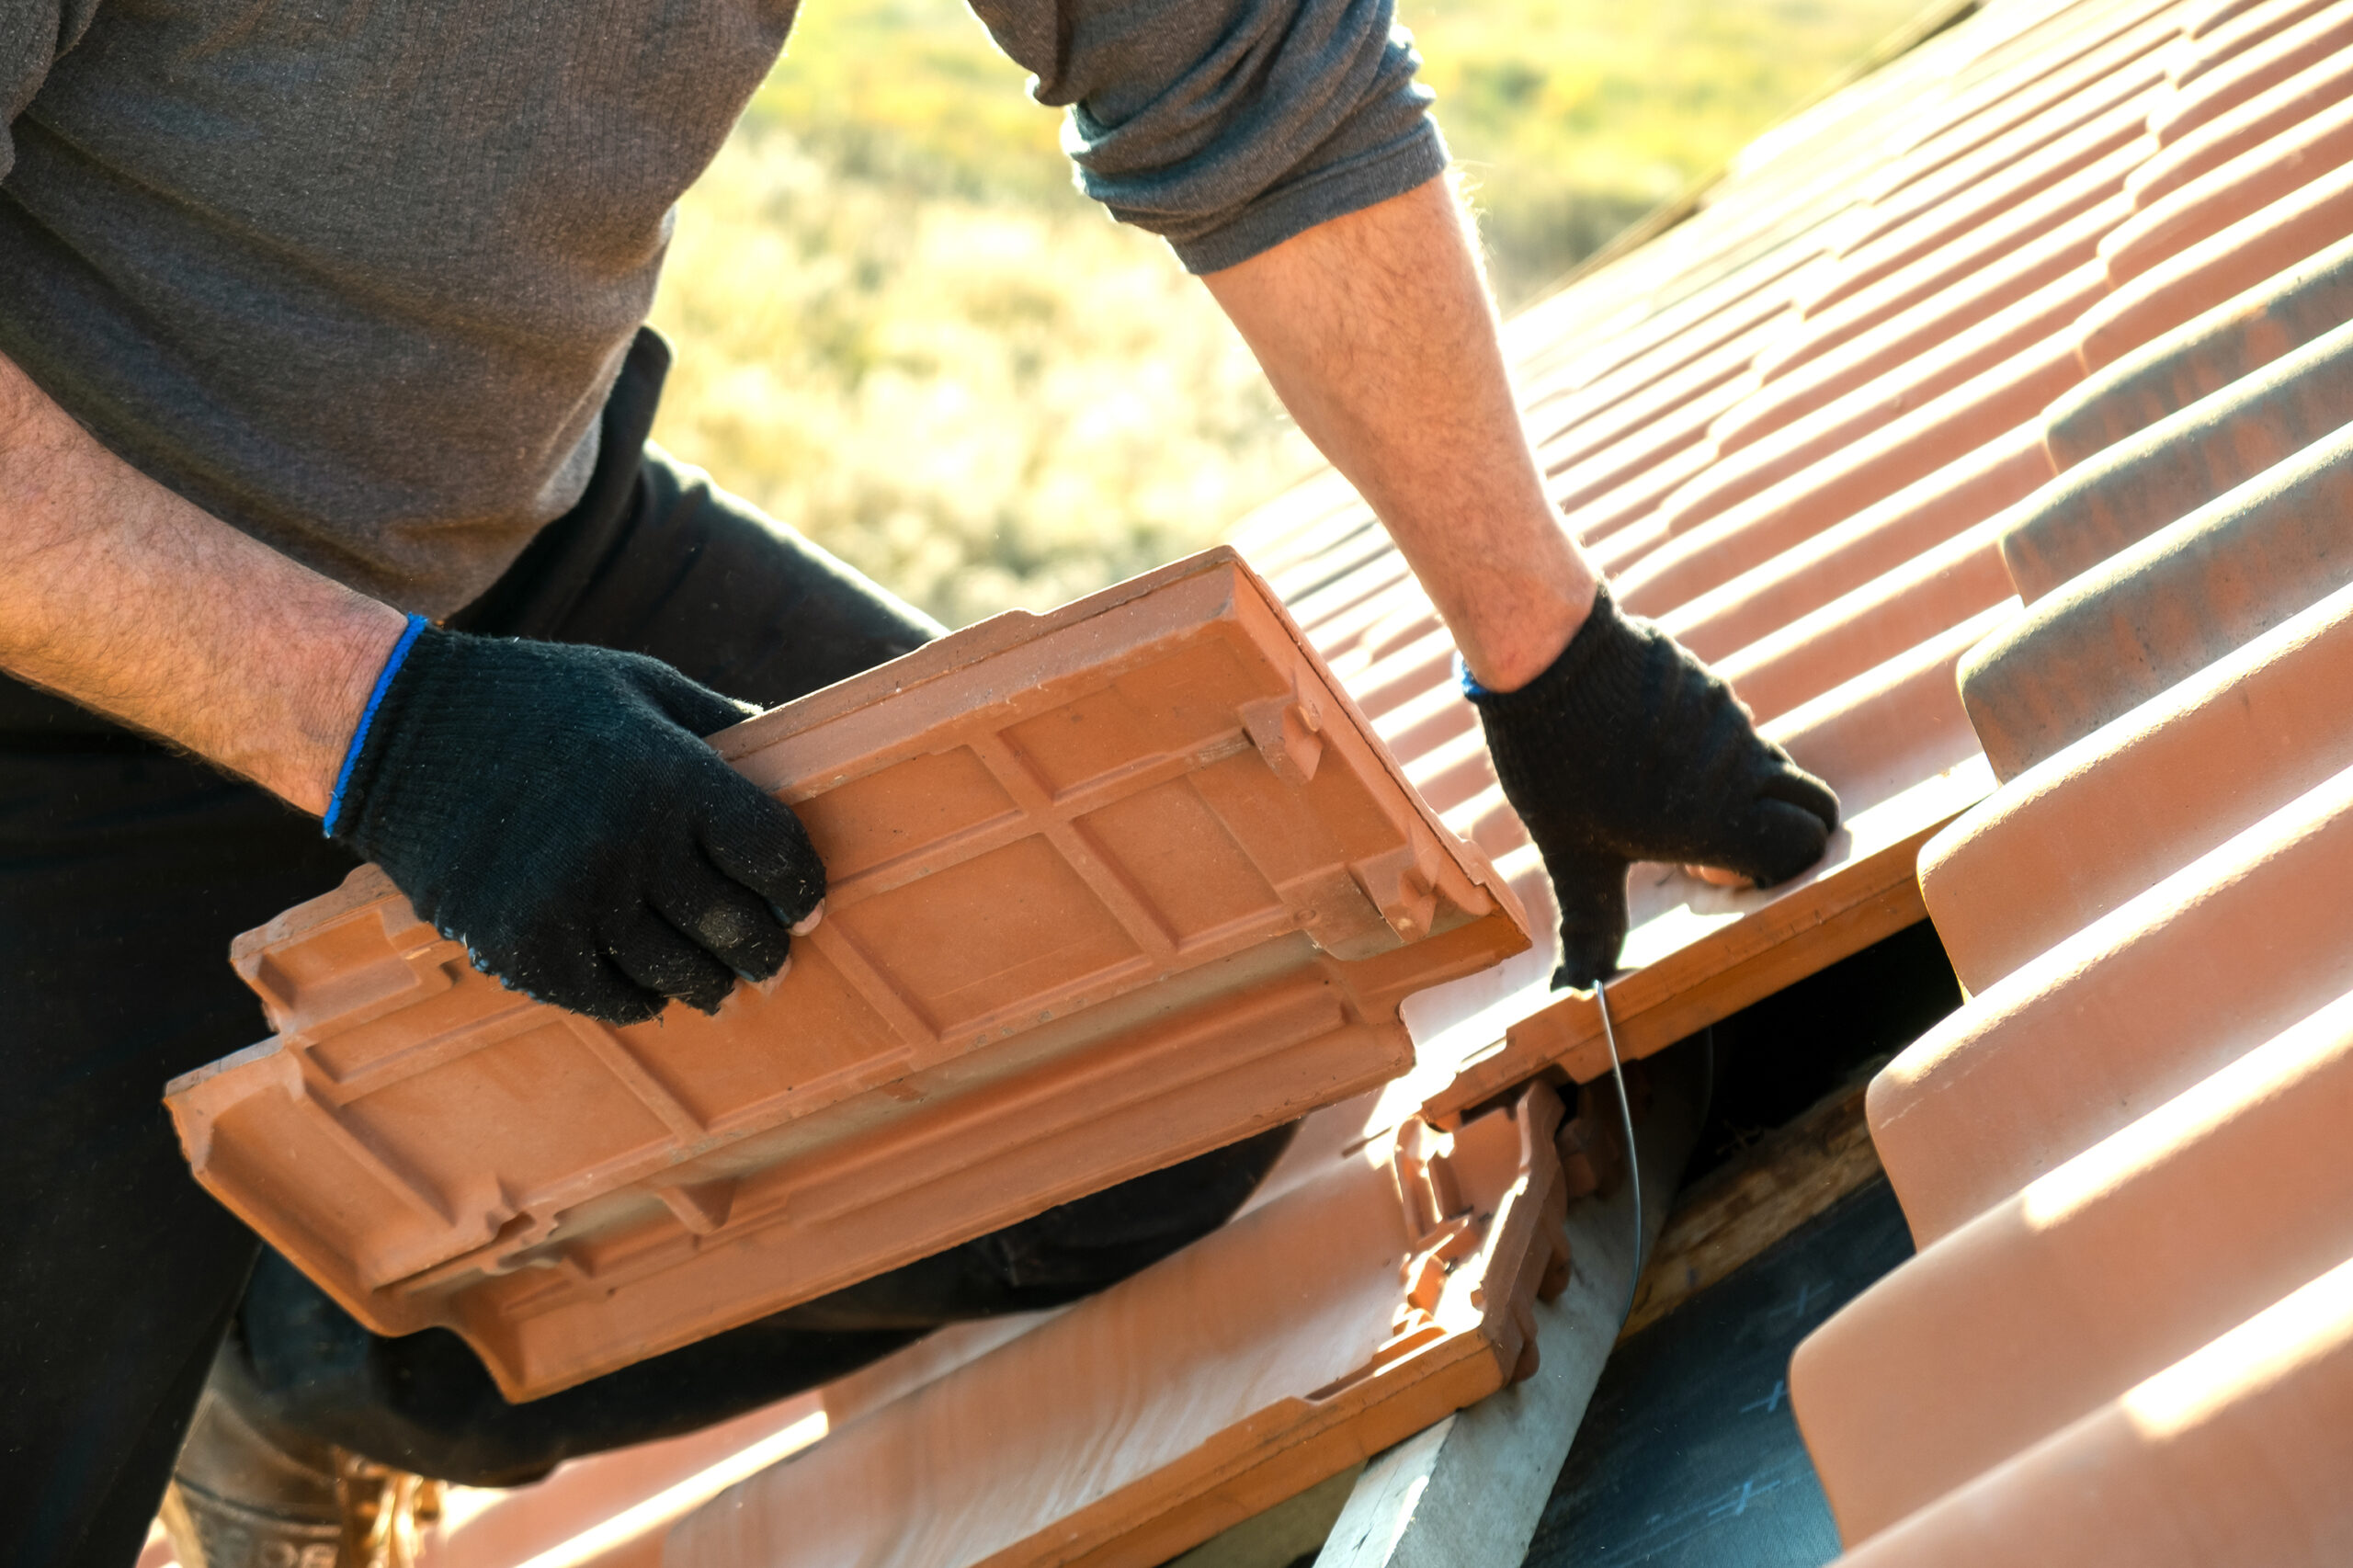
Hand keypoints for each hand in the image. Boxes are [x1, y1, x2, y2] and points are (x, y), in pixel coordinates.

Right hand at [327, 625, 824, 1023]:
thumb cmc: (536, 702)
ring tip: (719, 984)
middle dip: (765, 949)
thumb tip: (798, 755)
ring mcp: (575, 899)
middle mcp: (630, 842)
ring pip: (679, 972)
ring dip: (709, 983)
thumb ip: (720, 726)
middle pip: (735, 925)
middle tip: (773, 960)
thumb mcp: (639, 686)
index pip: (773, 854)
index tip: (807, 907)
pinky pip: (610, 996)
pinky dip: (640, 999)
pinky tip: (651, 990)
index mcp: (671, 773)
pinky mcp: (523, 944)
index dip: (802, 889)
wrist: (398, 734)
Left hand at [1468, 586, 1839, 989]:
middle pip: (1812, 802)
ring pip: (1766, 760)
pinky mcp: (1705, 680)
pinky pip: (1728, 721)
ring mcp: (1727, 715)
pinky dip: (1705, 742)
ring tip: (1656, 785)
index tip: (1715, 866)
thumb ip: (1592, 923)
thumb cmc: (1558, 762)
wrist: (1544, 654)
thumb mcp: (1571, 853)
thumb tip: (1575, 994)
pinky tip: (1641, 741)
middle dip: (1787, 826)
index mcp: (1717, 817)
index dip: (1778, 864)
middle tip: (1716, 834)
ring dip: (1736, 783)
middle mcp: (1739, 765)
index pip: (1808, 844)